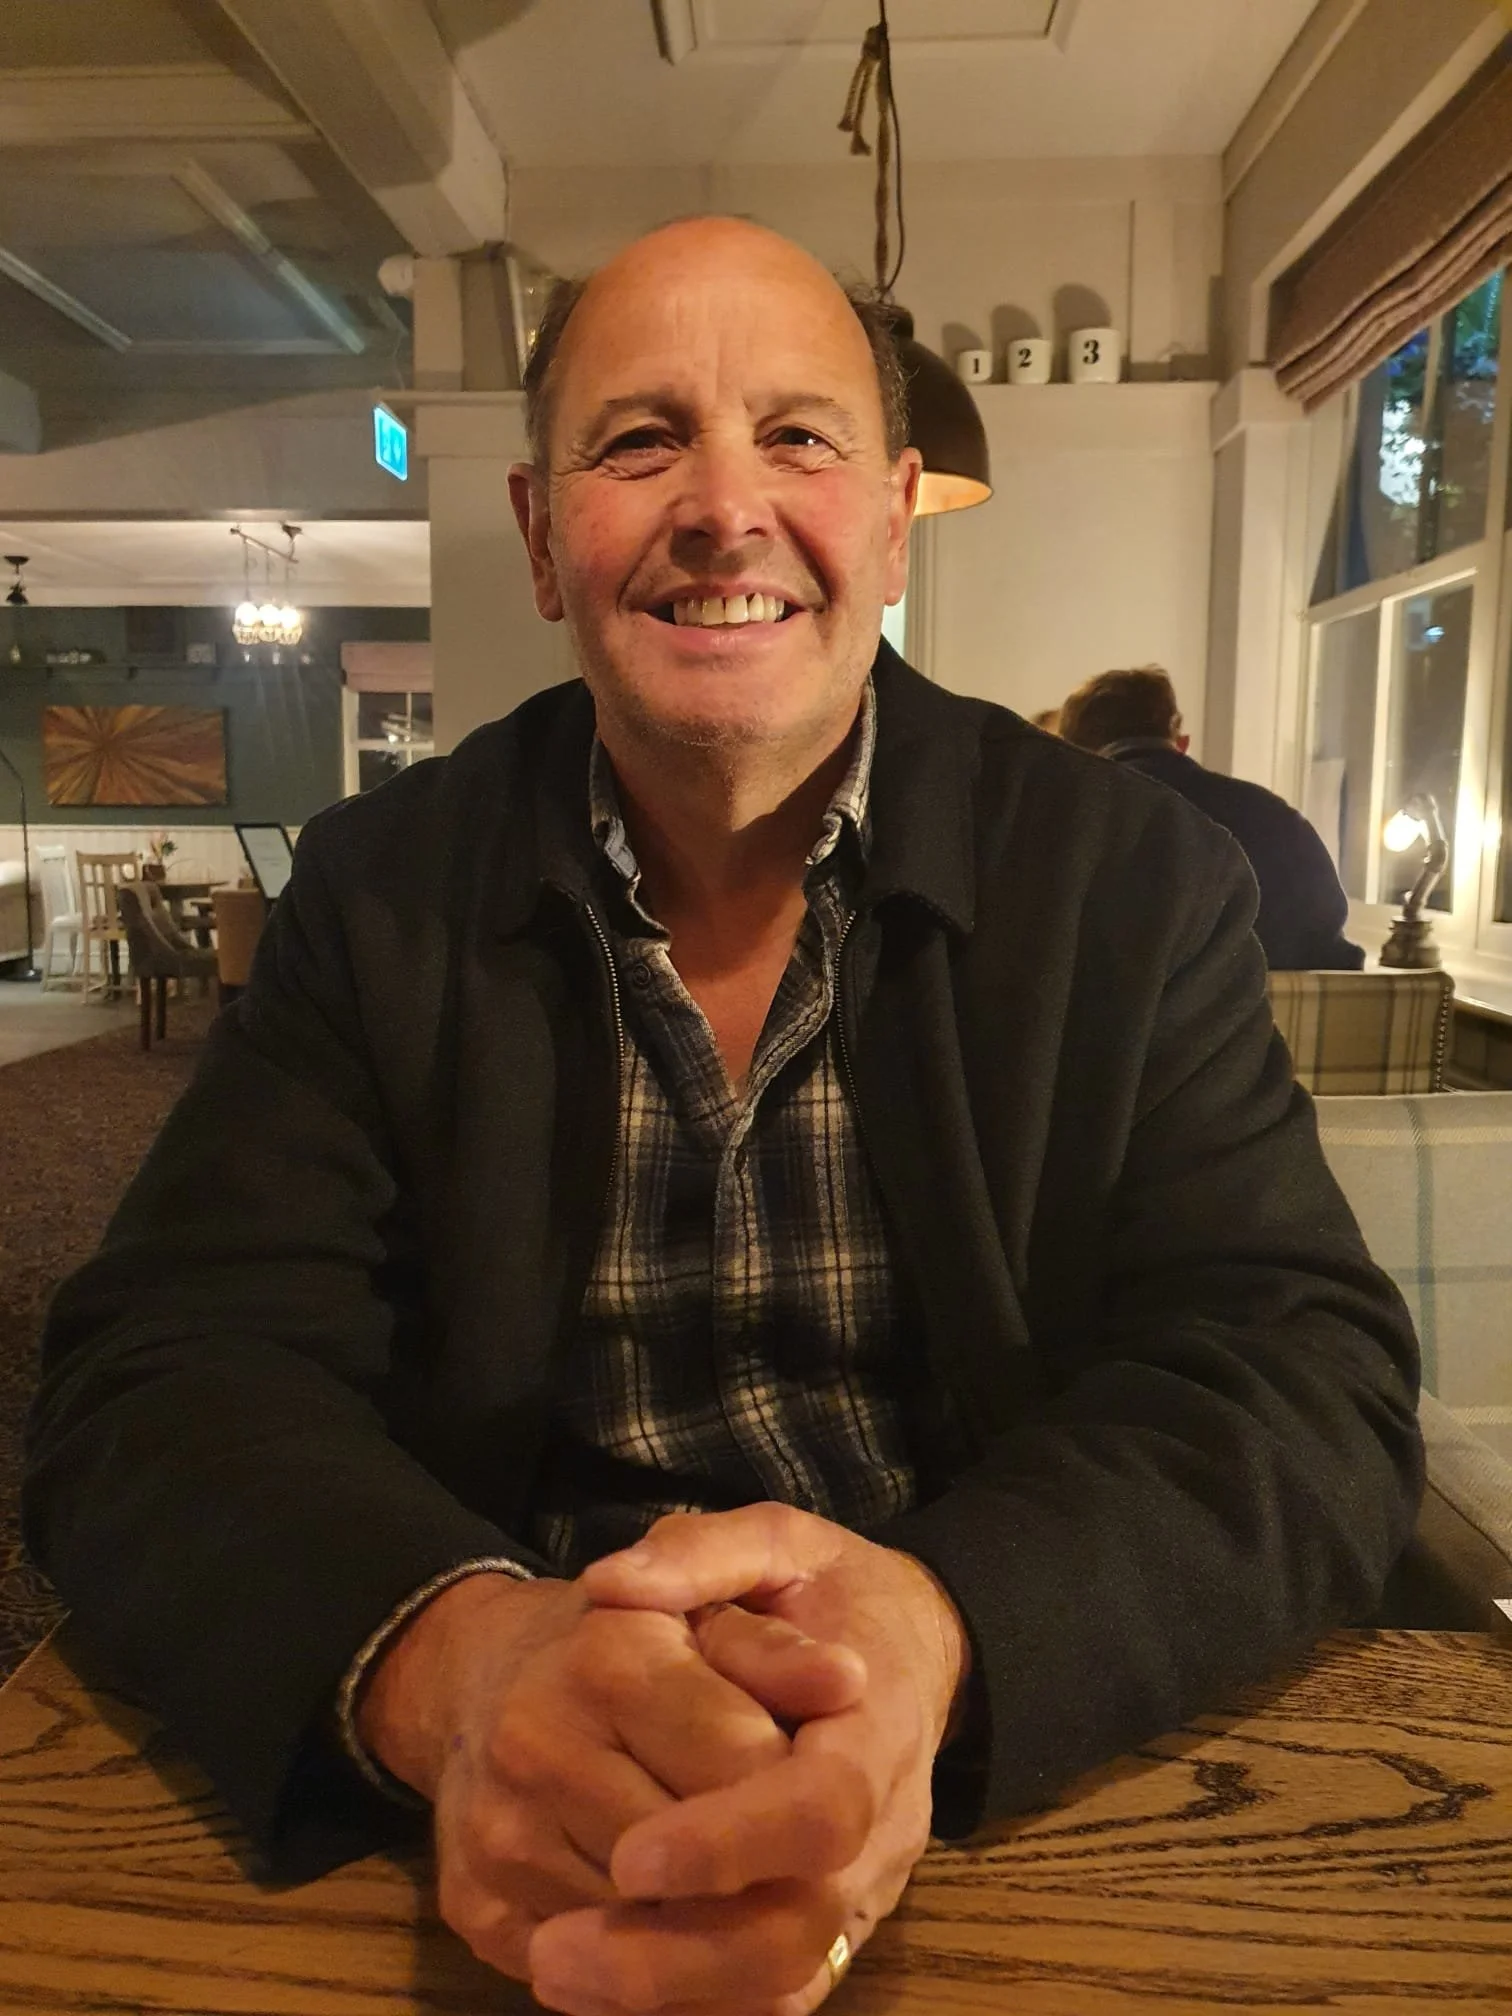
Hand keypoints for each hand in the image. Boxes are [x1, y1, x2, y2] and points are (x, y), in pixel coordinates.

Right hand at [356, 1567, 863, 1984]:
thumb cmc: (627, 1635)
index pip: (744, 1765)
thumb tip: (848, 1681)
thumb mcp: (709, 1598)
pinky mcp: (476, 1909)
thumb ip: (775, 1643)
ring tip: (746, 1898)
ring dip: (714, 1938)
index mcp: (610, 1657)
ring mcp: (500, 1836)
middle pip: (696, 1867)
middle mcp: (539, 1744)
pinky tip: (683, 1934)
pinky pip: (590, 1986)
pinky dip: (654, 1977)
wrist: (487, 1673)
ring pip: (648, 1938)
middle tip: (796, 1866)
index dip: (796, 1794)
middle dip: (764, 1876)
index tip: (814, 1793)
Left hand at [524, 1504, 969, 2015]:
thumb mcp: (780, 1539)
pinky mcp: (833, 1924)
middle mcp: (883, 1826)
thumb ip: (702, 1553)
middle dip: (678, 1955)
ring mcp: (863, 1888)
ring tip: (550, 1969)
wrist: (907, 1647)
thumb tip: (609, 1583)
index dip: (729, 1842)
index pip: (822, 1810)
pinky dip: (688, 2003)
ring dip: (668, 1992)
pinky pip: (770, 1995)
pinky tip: (595, 1988)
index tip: (630, 1855)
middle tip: (555, 1951)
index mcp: (876, 1723)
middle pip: (799, 1929)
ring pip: (783, 1982)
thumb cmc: (835, 1589)